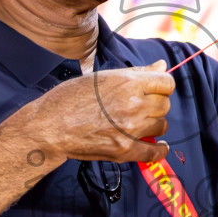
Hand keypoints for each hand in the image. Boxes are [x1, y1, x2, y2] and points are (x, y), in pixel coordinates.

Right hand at [27, 62, 172, 163]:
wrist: (50, 127)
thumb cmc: (70, 98)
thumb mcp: (102, 77)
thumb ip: (137, 73)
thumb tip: (161, 65)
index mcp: (127, 83)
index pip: (167, 82)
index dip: (162, 85)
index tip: (155, 89)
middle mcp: (133, 105)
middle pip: (165, 104)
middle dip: (156, 104)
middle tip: (141, 106)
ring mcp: (130, 129)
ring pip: (161, 125)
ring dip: (153, 123)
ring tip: (139, 122)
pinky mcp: (125, 150)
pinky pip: (154, 151)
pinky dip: (158, 149)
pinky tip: (157, 145)